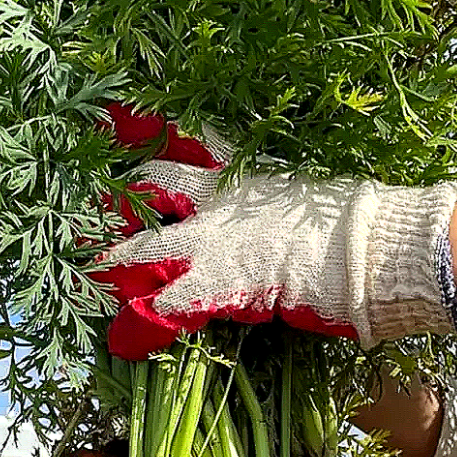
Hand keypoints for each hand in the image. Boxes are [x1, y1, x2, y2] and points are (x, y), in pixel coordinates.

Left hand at [97, 105, 456, 359]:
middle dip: (118, 196)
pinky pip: (170, 304)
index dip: (146, 128)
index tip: (110, 119)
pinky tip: (123, 338)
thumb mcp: (310, 196)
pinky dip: (146, 323)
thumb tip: (283, 207)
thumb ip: (283, 198)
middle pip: (153, 187)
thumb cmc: (354, 222)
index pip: (189, 141)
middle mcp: (220, 201)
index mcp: (244, 174)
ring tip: (88, 271)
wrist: (372, 248)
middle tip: (84, 204)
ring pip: (148, 246)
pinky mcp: (219, 283)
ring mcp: (215, 241)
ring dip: (117, 259)